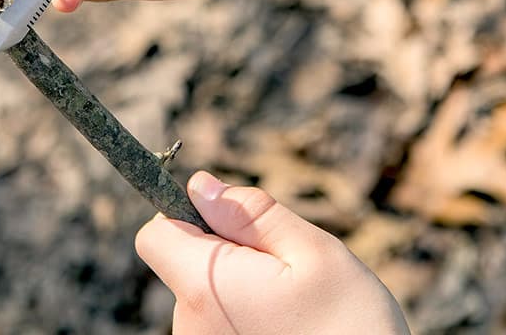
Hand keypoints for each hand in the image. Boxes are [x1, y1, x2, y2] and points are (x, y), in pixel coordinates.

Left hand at [136, 172, 408, 334]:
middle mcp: (189, 325)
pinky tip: (286, 326)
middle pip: (184, 264)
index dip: (185, 215)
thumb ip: (253, 214)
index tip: (228, 218)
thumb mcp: (314, 253)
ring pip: (205, 294)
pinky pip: (218, 322)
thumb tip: (202, 186)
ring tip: (292, 305)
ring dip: (240, 285)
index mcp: (204, 287)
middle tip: (284, 268)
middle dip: (226, 251)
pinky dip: (245, 314)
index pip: (154, 236)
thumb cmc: (351, 325)